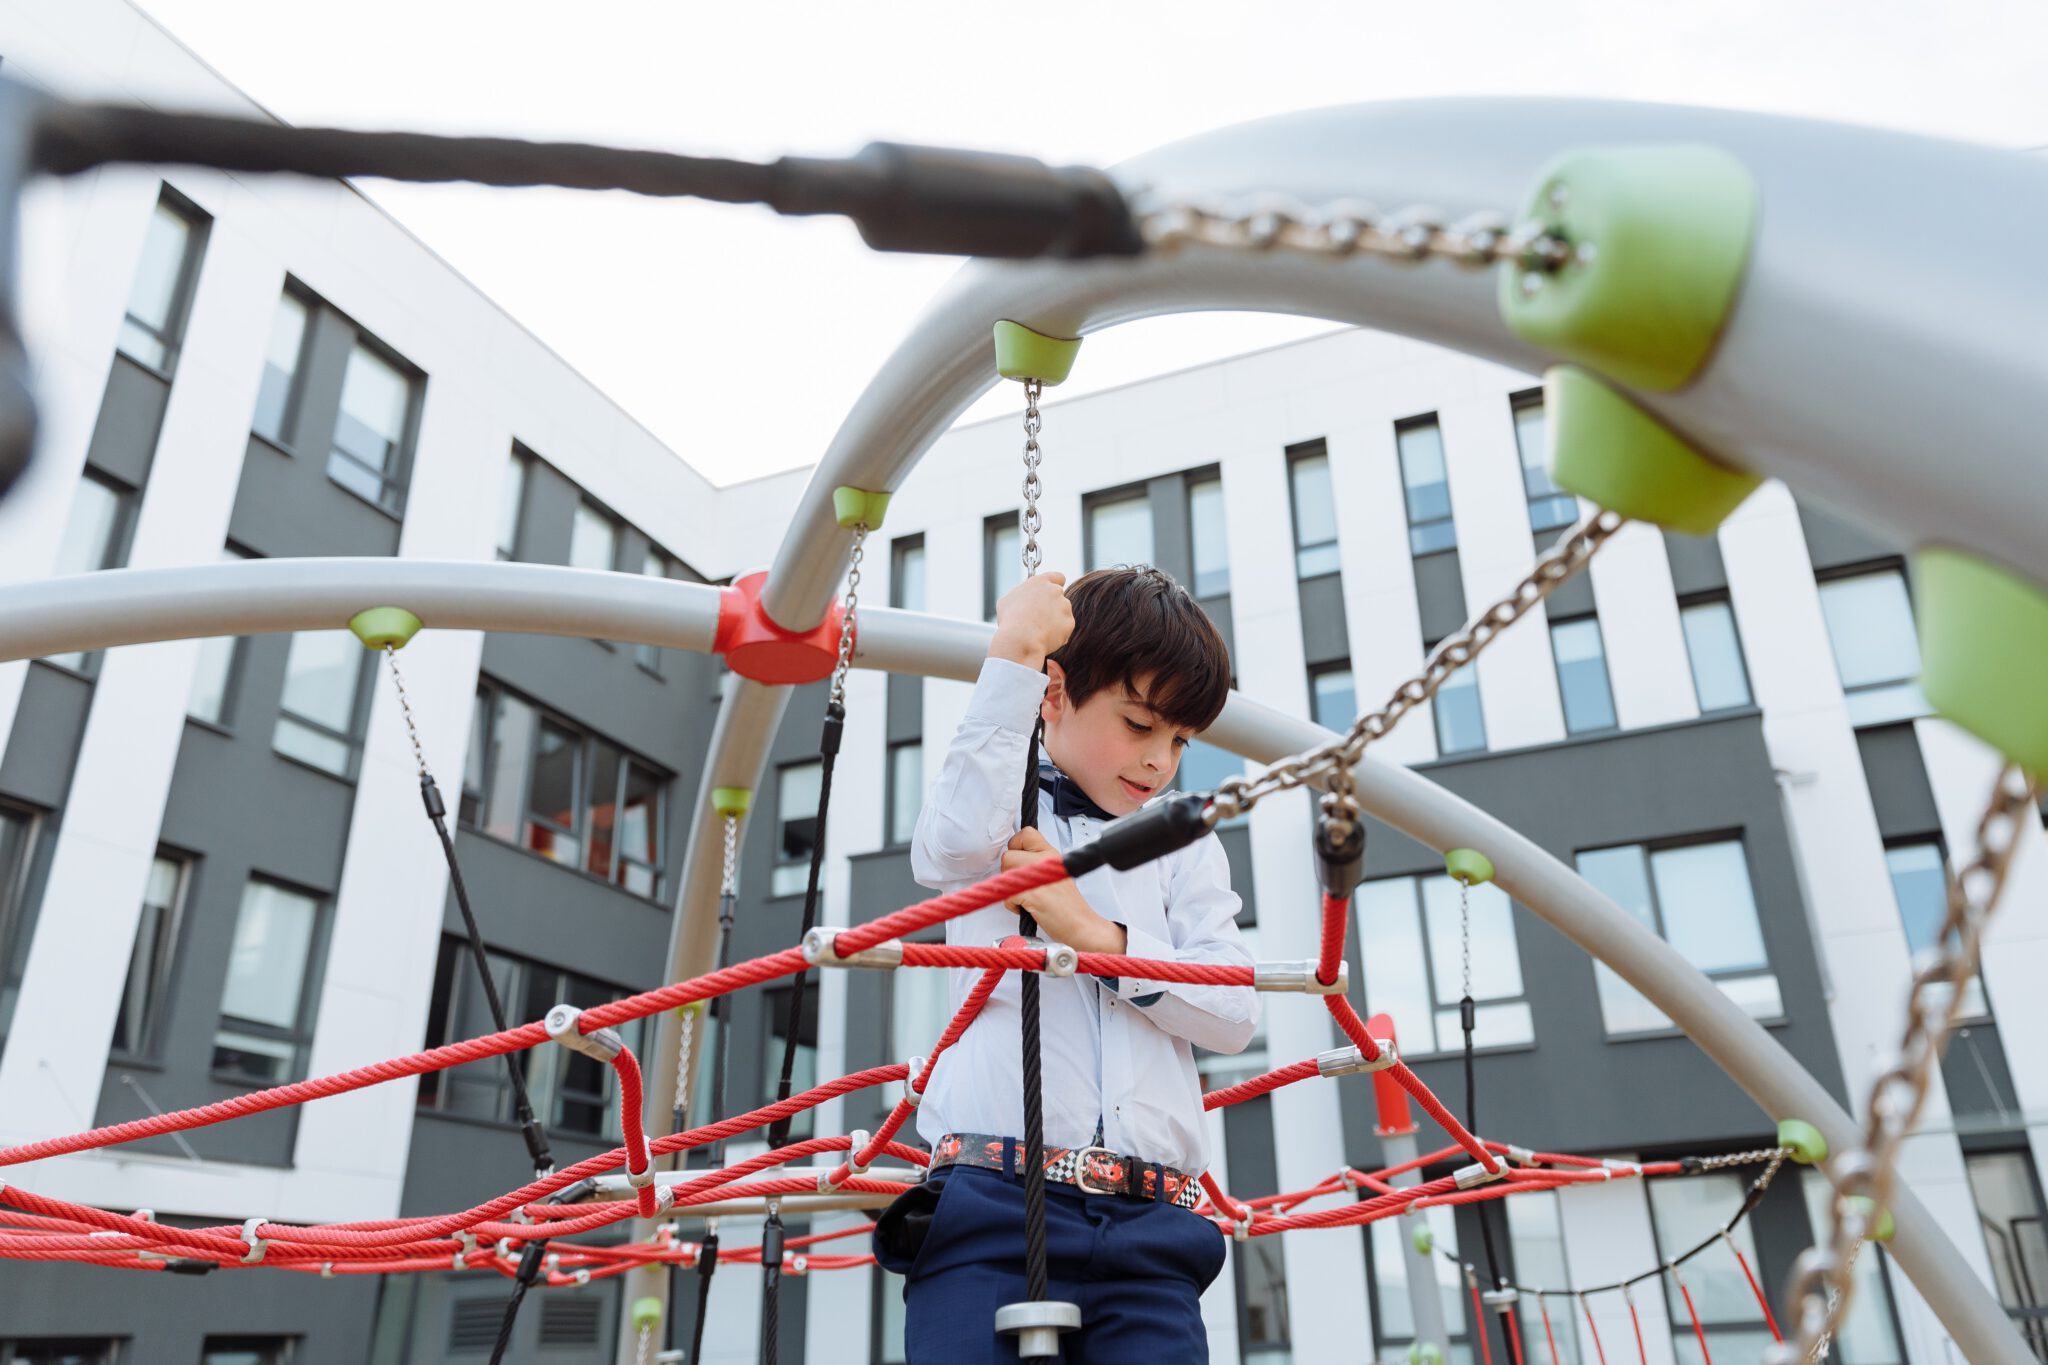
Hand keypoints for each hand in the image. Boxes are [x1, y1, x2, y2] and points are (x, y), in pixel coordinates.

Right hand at [989, 572, 1072, 669]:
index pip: (1057, 577)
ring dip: (1055, 621)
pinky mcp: (1069, 622)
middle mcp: (1055, 591)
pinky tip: (1044, 638)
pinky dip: (1058, 634)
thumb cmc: (1010, 620)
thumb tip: (1022, 599)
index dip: (1055, 585)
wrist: (1020, 638)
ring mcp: (1064, 606)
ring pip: (1063, 614)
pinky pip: (1065, 629)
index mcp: (1039, 582)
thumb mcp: (1007, 601)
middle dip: (1053, 607)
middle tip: (1040, 619)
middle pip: (1059, 598)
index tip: (1050, 594)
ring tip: (1038, 631)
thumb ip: (1019, 595)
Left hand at [999, 828, 1126, 953]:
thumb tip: (1017, 860)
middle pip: (1008, 854)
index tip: (1018, 858)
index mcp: (1051, 854)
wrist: (1081, 925)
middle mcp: (1045, 861)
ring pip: (1005, 872)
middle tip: (1023, 885)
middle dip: (1010, 872)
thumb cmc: (1068, 906)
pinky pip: (1007, 892)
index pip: (1026, 833)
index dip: (1016, 845)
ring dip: (1010, 888)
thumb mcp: (1056, 873)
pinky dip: (1012, 904)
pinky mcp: (1031, 892)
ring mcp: (1038, 875)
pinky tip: (1027, 908)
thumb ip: (1038, 862)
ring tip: (1025, 897)